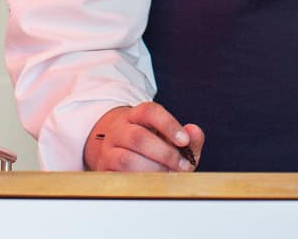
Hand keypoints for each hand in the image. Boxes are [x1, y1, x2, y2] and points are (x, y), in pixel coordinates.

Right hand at [83, 101, 204, 172]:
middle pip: (137, 137)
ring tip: (167, 175)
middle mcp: (118, 130)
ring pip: (126, 159)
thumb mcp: (170, 138)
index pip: (149, 111)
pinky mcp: (103, 171)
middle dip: (164, 153)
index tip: (185, 140)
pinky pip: (117, 178)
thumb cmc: (151, 146)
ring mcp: (108, 150)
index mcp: (136, 115)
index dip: (168, 125)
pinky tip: (152, 184)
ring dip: (152, 170)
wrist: (117, 150)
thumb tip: (194, 132)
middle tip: (182, 166)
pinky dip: (137, 183)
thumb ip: (189, 137)